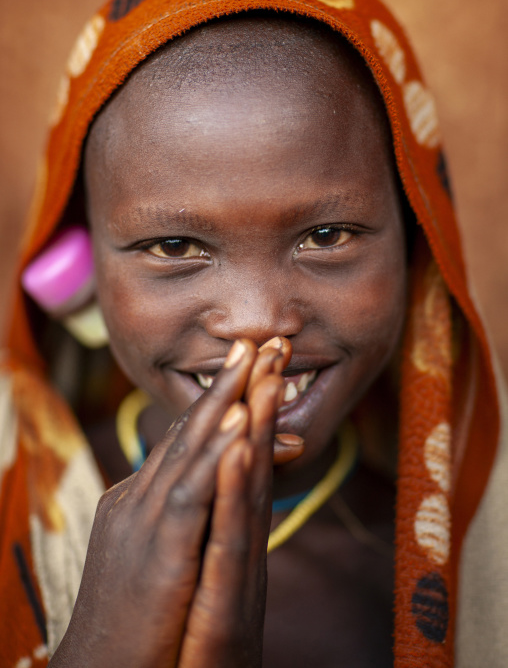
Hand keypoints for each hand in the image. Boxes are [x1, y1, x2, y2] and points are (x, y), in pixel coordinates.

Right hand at [50, 337, 295, 667]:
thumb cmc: (131, 622)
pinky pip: (191, 493)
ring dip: (226, 400)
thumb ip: (171, 519)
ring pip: (191, 449)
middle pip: (189, 430)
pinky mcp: (157, 551)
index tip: (247, 364)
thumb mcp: (150, 557)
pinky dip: (216, 455)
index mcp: (139, 501)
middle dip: (226, 383)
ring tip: (255, 357)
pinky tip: (241, 421)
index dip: (218, 400)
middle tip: (257, 341)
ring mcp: (143, 520)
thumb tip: (195, 491)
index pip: (183, 440)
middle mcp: (138, 499)